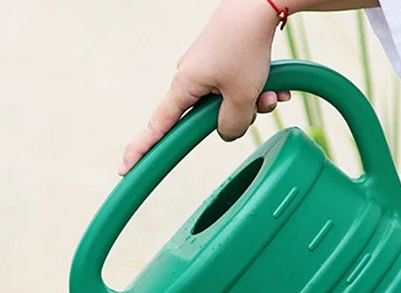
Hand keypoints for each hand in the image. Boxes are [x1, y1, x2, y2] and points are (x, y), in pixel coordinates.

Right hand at [119, 0, 290, 175]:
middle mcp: (190, 77)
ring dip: (253, 102)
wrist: (261, 3)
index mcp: (183, 87)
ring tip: (272, 92)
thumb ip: (232, 126)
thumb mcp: (241, 98)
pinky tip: (276, 86)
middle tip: (260, 104)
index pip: (157, 127)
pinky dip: (257, 89)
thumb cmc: (245, 45)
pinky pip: (236, 85)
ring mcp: (206, 67)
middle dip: (237, 117)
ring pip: (227, 101)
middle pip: (205, 118)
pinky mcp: (223, 57)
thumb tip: (227, 132)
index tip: (124, 168)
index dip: (141, 150)